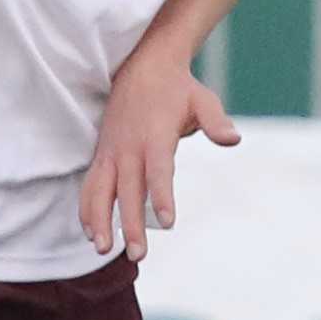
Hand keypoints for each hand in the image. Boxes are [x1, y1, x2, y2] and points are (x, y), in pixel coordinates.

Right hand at [81, 50, 239, 261]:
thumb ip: (216, 121)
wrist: (142, 66)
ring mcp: (112, 152)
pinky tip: (91, 234)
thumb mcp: (203, 100)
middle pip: (129, 190)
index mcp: (155, 135)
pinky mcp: (102, 155)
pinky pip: (91, 186)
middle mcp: (129, 147)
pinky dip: (88, 209)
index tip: (167, 222)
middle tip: (139, 253)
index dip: (162, 196)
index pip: (158, 171)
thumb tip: (232, 139)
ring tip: (104, 250)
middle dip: (131, 223)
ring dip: (100, 221)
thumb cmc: (178, 89)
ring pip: (101, 191)